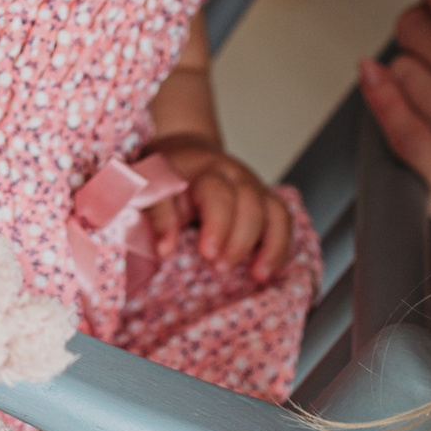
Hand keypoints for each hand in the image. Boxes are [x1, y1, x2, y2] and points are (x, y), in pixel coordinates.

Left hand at [143, 139, 294, 282]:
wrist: (189, 156)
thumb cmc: (167, 182)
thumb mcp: (148, 192)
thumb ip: (153, 216)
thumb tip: (164, 251)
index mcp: (192, 170)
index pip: (186, 192)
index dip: (184, 221)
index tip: (166, 251)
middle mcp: (226, 173)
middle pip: (241, 197)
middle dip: (233, 235)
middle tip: (216, 264)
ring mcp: (250, 184)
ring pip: (268, 208)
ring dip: (265, 243)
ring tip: (255, 274)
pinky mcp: (265, 198)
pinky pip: (282, 219)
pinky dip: (280, 247)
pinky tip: (266, 272)